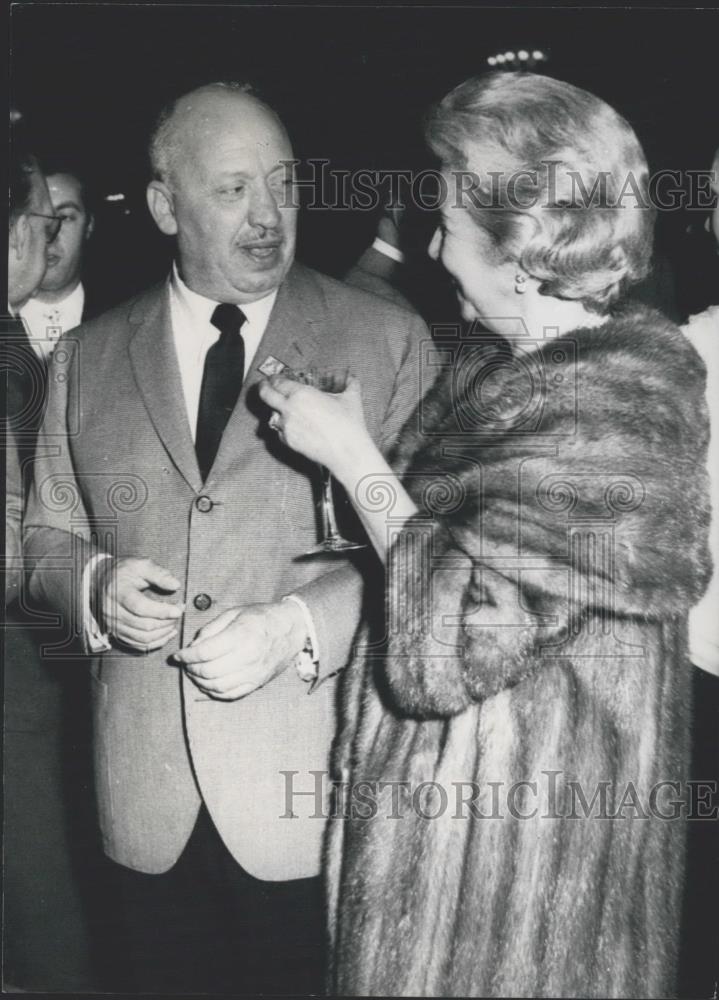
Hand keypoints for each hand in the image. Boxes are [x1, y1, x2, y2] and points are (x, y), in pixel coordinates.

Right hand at [94, 557, 183, 651]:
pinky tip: (167, 634)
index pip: (140, 607)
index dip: (161, 611)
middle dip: (166, 621)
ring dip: (163, 633)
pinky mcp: (117, 633)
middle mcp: (113, 611)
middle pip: (143, 625)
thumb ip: (158, 574)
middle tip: (179, 612)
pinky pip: (138, 645)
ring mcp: (113, 625)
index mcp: (118, 592)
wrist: (101, 580)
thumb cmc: (124, 572)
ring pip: (142, 638)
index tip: (178, 610)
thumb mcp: (140, 565)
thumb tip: (175, 585)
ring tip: (174, 622)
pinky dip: (155, 642)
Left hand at [172, 600, 306, 699]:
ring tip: (195, 673)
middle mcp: (248, 656)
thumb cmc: (261, 617)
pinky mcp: (257, 682)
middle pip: (209, 671)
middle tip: (187, 663)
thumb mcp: (235, 612)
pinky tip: (208, 684)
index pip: (205, 652)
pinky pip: (231, 694)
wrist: (292, 629)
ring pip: (217, 686)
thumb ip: (211, 628)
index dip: (186, 656)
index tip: (178, 655)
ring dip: (200, 682)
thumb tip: (194, 646)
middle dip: (191, 669)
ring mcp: (254, 672)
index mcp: (242, 635)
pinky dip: (214, 693)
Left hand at [258, 374, 368, 479]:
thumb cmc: (349, 424)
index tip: (274, 377)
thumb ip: (349, 383)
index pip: (277, 382)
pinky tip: (295, 426)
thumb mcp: (351, 398)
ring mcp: (286, 427)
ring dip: (276, 410)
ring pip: (271, 415)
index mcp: (301, 394)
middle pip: (265, 395)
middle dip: (263, 388)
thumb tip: (352, 378)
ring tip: (285, 410)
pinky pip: (280, 431)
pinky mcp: (288, 441)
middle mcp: (289, 409)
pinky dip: (284, 427)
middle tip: (265, 386)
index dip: (273, 378)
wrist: (347, 452)